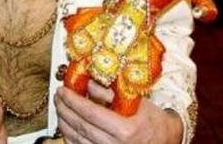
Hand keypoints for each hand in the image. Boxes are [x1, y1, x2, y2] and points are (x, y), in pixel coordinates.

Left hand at [55, 82, 182, 143]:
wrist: (165, 141)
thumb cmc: (152, 121)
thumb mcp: (136, 102)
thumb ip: (111, 93)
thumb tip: (88, 84)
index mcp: (125, 130)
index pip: (89, 112)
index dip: (73, 100)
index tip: (63, 90)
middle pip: (80, 126)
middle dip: (64, 109)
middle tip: (57, 97)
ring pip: (77, 139)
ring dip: (64, 122)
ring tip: (59, 108)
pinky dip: (70, 136)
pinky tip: (66, 125)